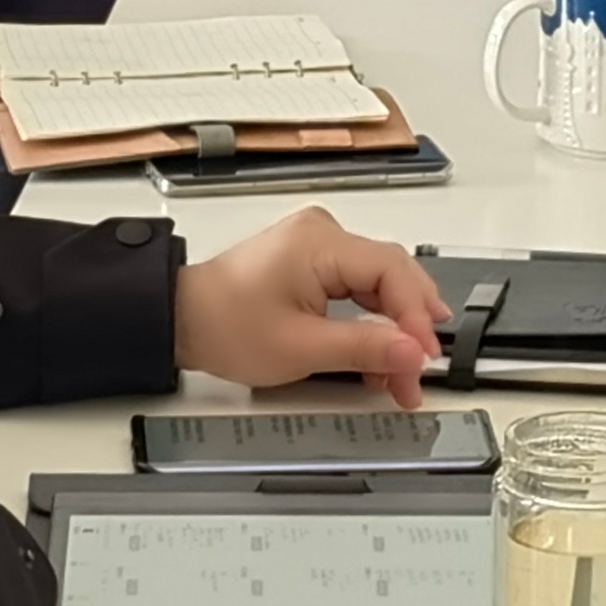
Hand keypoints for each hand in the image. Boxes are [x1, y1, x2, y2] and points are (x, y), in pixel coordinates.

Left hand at [173, 208, 451, 408]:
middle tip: (419, 368)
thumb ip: (364, 348)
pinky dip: (371, 319)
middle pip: (392, 274)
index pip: (392, 271)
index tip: (423, 354)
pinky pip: (358, 286)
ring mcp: (319, 245)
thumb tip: (412, 351)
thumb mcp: (301, 348)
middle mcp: (323, 233)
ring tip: (399, 372)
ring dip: (393, 326)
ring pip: (378, 283)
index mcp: (320, 243)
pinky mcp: (314, 261)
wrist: (183, 320)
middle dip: (410, 325)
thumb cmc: (225, 325)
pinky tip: (379, 352)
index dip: (415, 314)